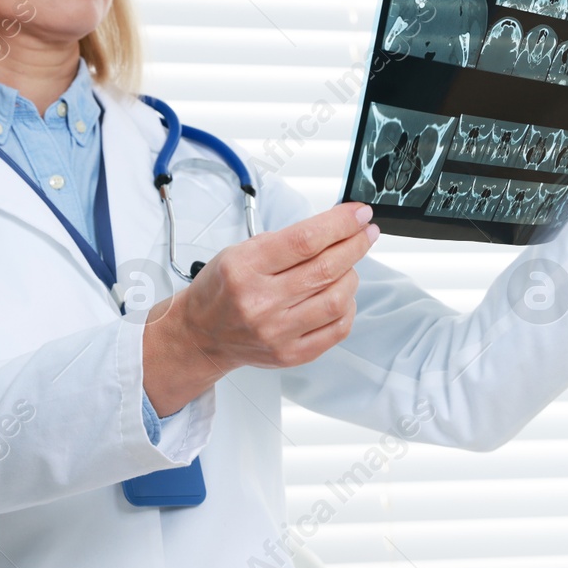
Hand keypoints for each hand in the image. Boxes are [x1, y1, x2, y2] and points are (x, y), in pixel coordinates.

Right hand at [142, 202, 379, 414]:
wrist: (202, 333)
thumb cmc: (222, 288)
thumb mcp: (240, 251)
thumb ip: (286, 241)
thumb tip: (335, 227)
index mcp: (244, 268)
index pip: (305, 240)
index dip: (340, 224)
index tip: (359, 213)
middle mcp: (260, 302)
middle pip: (325, 268)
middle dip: (355, 244)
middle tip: (365, 232)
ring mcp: (277, 332)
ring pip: (337, 299)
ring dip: (352, 275)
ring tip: (347, 265)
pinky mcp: (290, 354)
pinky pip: (337, 329)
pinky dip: (348, 307)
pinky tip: (341, 295)